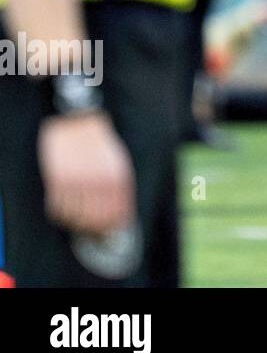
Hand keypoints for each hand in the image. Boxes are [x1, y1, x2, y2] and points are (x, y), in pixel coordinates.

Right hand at [38, 111, 135, 235]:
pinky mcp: (58, 179)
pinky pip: (58, 207)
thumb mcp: (118, 162)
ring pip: (75, 216)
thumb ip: (120, 187)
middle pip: (95, 219)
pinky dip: (60, 214)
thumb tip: (122, 212)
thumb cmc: (100, 143)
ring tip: (77, 220)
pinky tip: (64, 211)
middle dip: (93, 229)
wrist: (79, 121)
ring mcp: (77, 181)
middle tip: (90, 230)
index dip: (112, 227)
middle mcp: (97, 182)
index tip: (108, 231)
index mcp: (116, 178)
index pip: (116, 214)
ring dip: (75, 223)